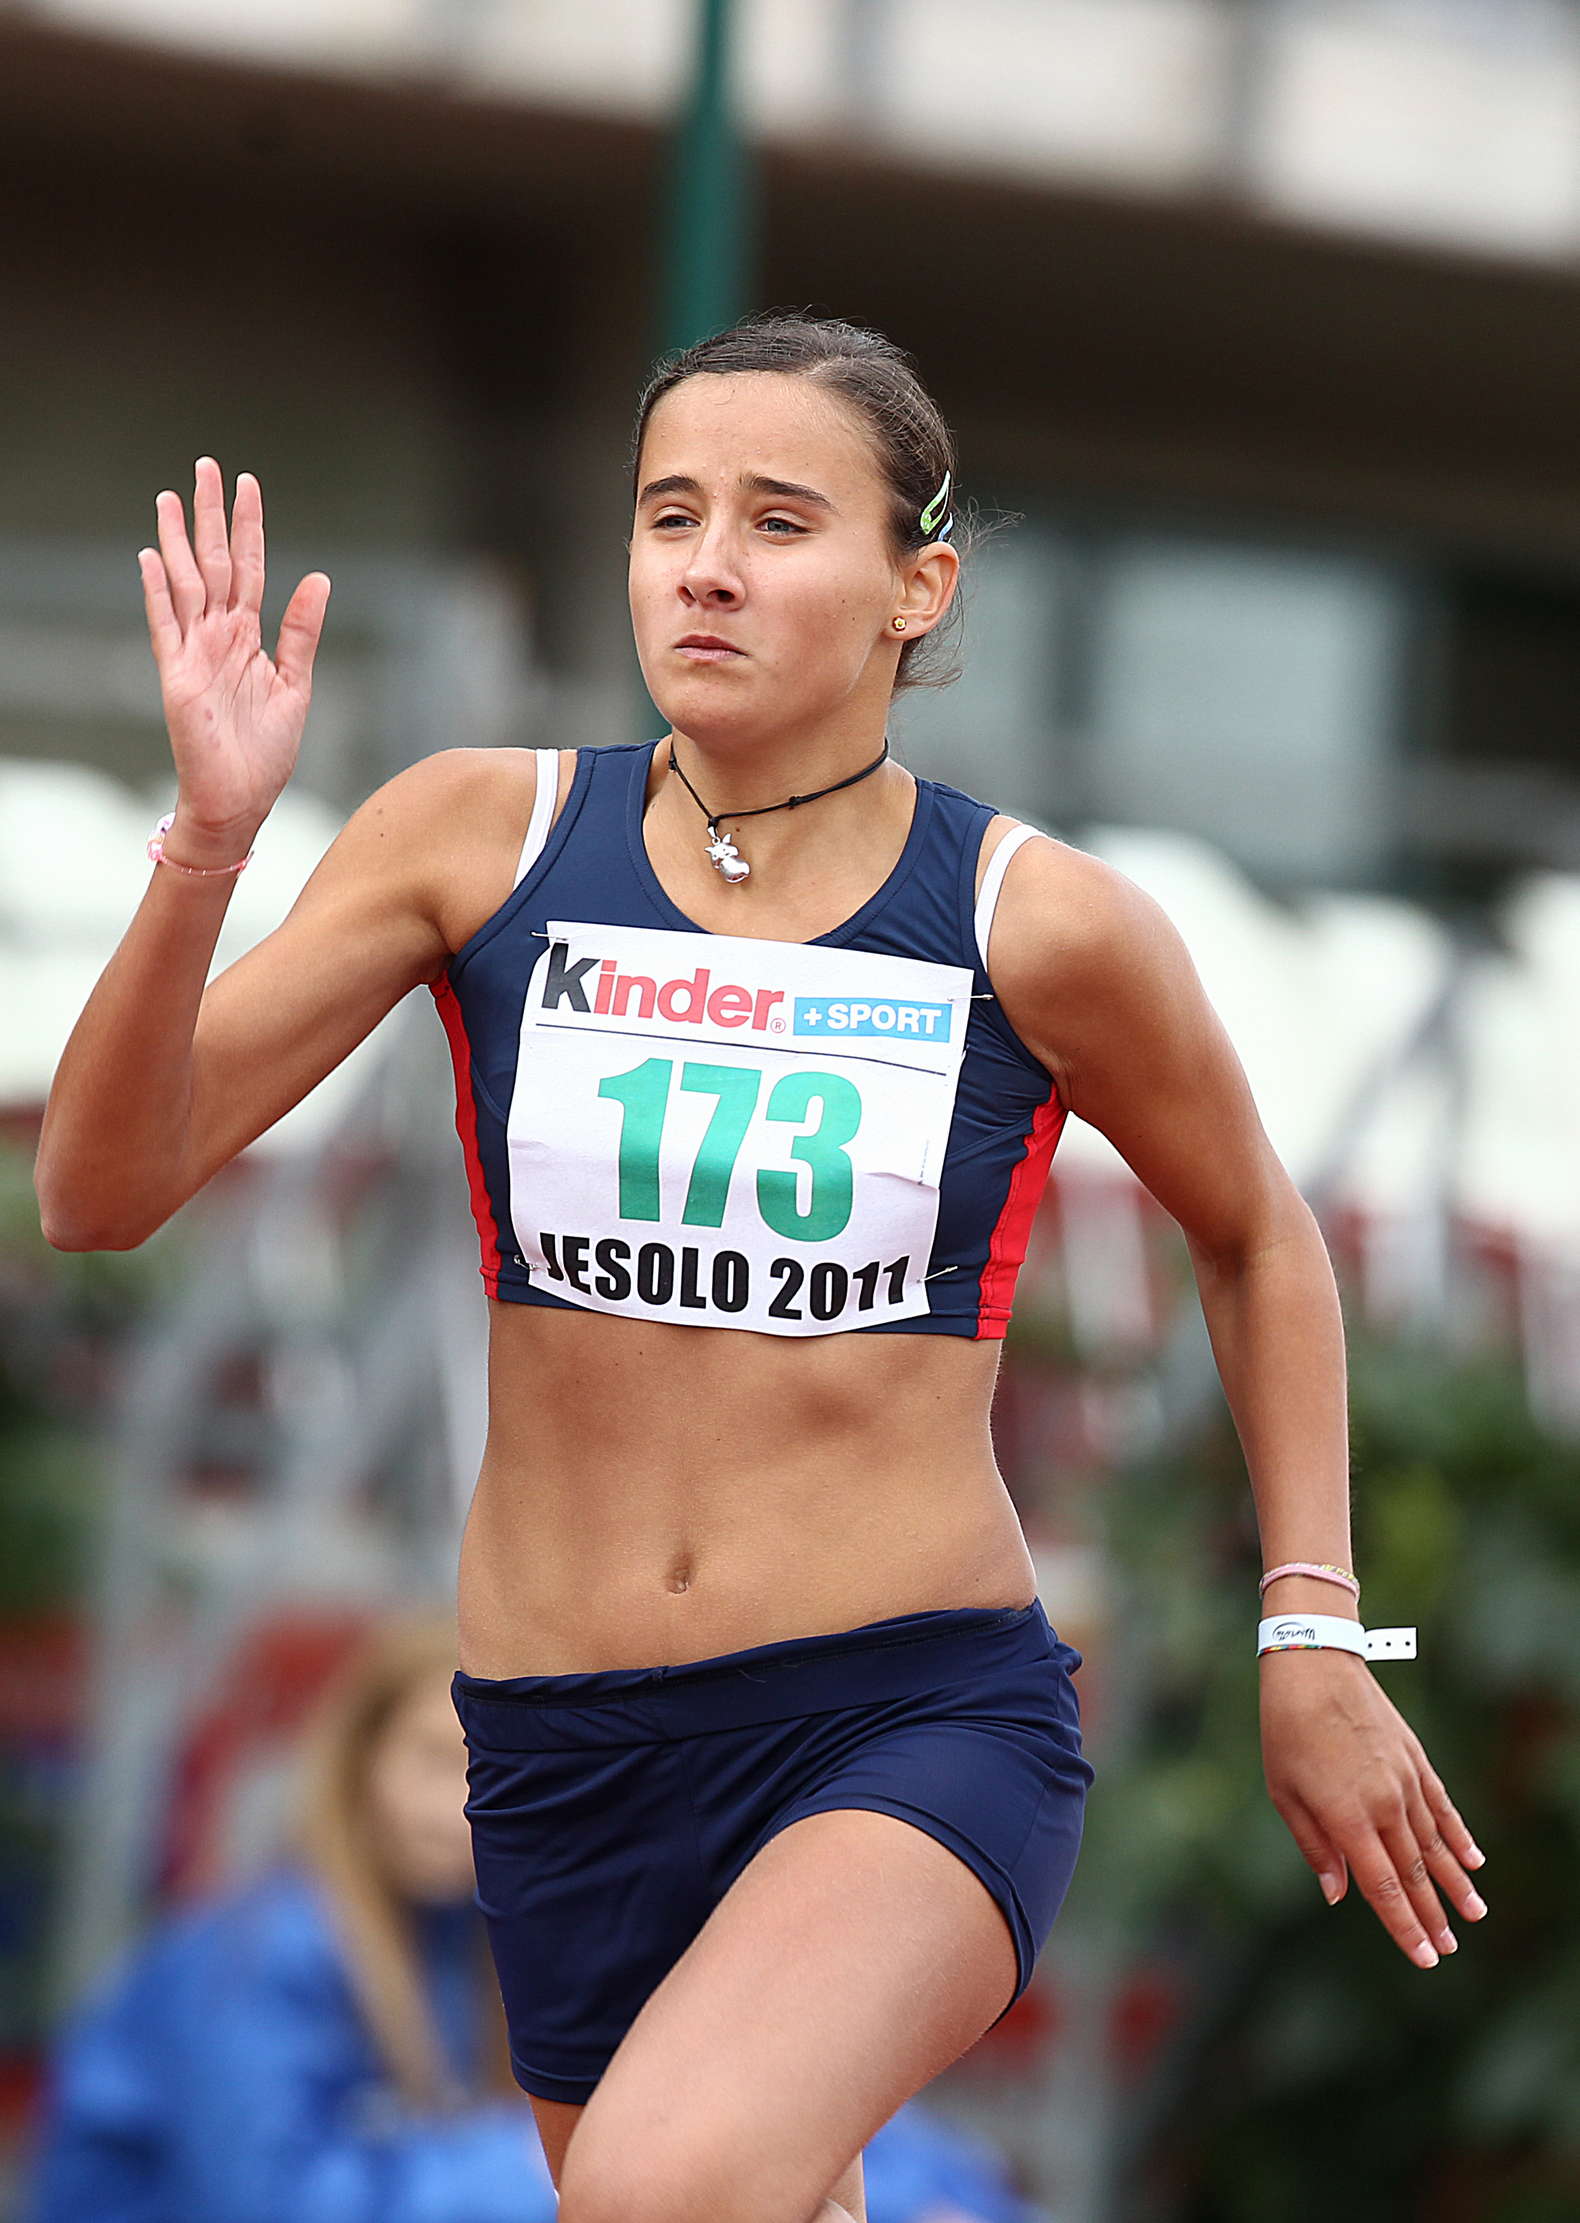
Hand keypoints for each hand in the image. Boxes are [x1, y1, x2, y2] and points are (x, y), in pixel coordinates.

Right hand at [138, 458, 329, 853]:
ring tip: (170, 497)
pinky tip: (152, 557)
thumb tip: (319, 577)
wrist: (241, 798)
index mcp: (248, 635)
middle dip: (211, 515)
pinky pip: (165, 626)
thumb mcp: (296, 684)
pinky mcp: (177, 675)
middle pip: (215, 562)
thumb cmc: (266, 750)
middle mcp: (219, 635)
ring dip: (179, 540)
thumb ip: (302, 631)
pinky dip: (158, 592)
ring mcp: (195, 652)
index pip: (250, 567)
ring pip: (186, 582)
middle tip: (206, 466)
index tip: (248, 484)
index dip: (250, 526)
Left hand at [1259, 1648, 1487, 1967]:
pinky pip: (1442, 1806)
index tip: (1424, 1957)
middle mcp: (1384, 1803)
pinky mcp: (1415, 1758)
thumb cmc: (1286, 1729)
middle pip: (1414, 1872)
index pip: (1383, 1887)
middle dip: (1432, 1914)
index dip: (1403, 1925)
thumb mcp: (1284, 1792)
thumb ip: (1315, 1846)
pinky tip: (1472, 1860)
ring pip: (1435, 1843)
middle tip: (1449, 1948)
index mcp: (1347, 1817)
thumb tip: (1337, 1894)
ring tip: (1473, 1913)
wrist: (1314, 1663)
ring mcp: (1404, 1779)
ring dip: (1453, 1881)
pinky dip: (1458, 1835)